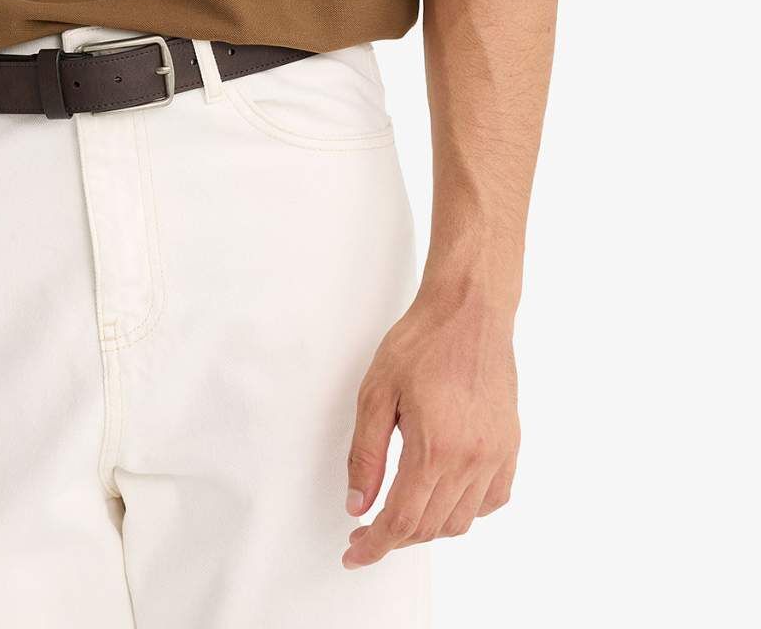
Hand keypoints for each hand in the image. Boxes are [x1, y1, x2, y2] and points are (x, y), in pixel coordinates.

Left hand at [342, 289, 518, 568]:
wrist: (469, 310)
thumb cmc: (422, 342)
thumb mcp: (376, 393)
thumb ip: (366, 455)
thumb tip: (358, 504)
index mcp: (435, 447)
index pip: (402, 521)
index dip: (375, 545)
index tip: (355, 553)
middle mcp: (472, 459)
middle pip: (431, 527)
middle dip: (395, 538)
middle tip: (366, 530)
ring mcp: (496, 455)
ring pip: (462, 521)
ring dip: (429, 527)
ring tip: (402, 511)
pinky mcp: (510, 445)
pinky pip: (492, 500)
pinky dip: (466, 509)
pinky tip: (445, 495)